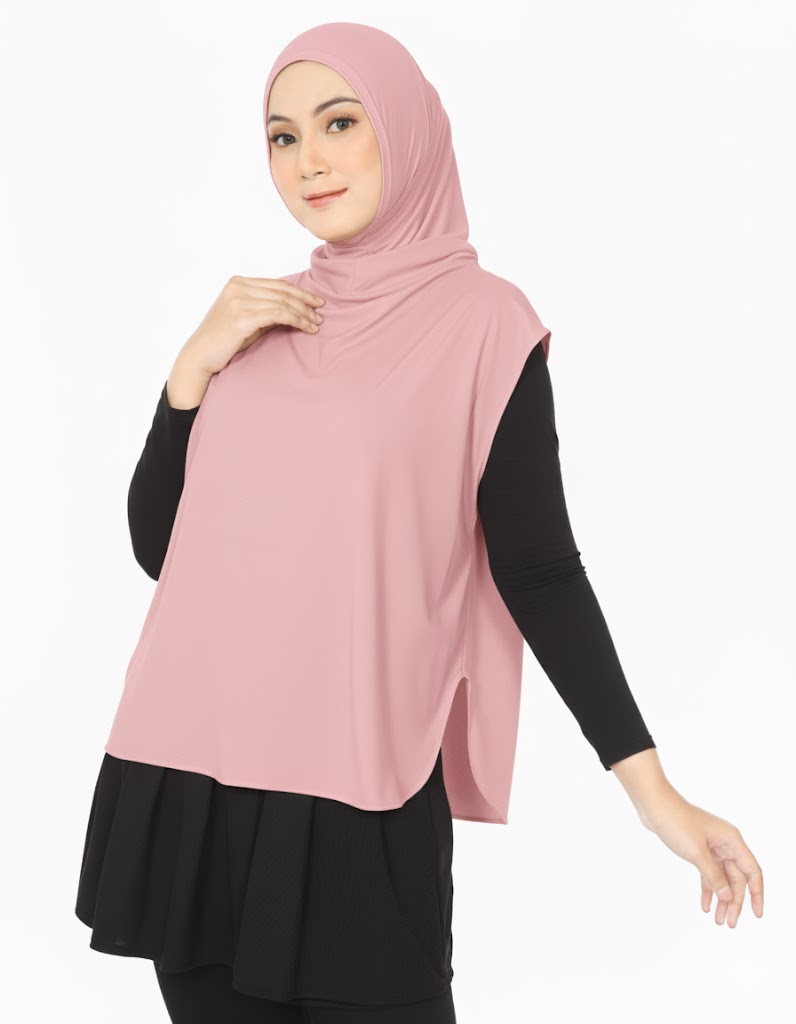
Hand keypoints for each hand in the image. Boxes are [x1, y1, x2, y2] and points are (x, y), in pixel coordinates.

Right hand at [184, 275, 325, 377]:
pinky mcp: (243, 317)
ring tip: (316, 324)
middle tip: (321, 314)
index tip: (316, 302)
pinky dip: (297, 320)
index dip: (300, 292)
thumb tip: (294, 310)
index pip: (277, 284)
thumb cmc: (224, 340)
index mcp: (238, 282)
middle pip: (282, 292)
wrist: (200, 355)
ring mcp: (239, 301)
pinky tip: (306, 328)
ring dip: (304, 314)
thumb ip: (266, 310)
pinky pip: (279, 314)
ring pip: (283, 303)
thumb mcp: (247, 318)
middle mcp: (238, 287)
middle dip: (305, 302)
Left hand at [643, 791, 763, 926]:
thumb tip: (728, 896)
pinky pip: (708, 873)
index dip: (757, 893)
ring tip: (719, 920)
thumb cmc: (677, 823)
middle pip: (737, 878)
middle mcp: (725, 844)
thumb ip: (714, 876)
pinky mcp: (698, 849)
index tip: (757, 914)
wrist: (654, 806)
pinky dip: (708, 888)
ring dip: (721, 898)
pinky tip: (705, 905)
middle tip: (729, 923)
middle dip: (734, 901)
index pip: (752, 871)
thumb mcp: (697, 853)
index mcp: (732, 841)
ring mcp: (712, 846)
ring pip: (722, 878)